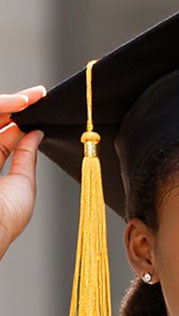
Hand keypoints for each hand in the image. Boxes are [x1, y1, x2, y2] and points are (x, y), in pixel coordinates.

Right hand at [0, 89, 45, 261]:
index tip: (38, 105)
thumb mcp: (22, 185)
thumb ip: (26, 157)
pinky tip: (15, 105)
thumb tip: (36, 134)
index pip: (1, 136)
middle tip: (37, 95)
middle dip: (13, 105)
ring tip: (28, 99)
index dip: (18, 119)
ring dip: (5, 104)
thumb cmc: (4, 220)